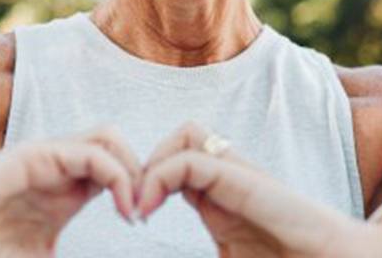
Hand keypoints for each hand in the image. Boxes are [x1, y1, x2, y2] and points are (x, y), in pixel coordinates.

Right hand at [0, 128, 140, 256]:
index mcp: (61, 196)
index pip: (114, 173)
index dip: (137, 192)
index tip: (141, 226)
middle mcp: (57, 172)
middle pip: (117, 148)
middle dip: (144, 173)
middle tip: (146, 211)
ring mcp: (45, 160)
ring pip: (109, 139)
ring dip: (135, 168)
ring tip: (135, 206)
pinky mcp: (33, 157)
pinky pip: (90, 151)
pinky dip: (118, 173)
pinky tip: (121, 205)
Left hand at [137, 122, 381, 257]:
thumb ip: (216, 253)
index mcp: (227, 199)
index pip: (180, 159)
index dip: (148, 178)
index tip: (133, 219)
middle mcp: (234, 179)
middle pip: (183, 136)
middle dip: (147, 161)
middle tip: (132, 206)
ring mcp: (243, 178)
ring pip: (187, 135)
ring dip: (152, 163)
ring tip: (139, 206)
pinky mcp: (249, 186)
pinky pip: (193, 160)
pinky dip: (159, 176)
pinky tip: (148, 209)